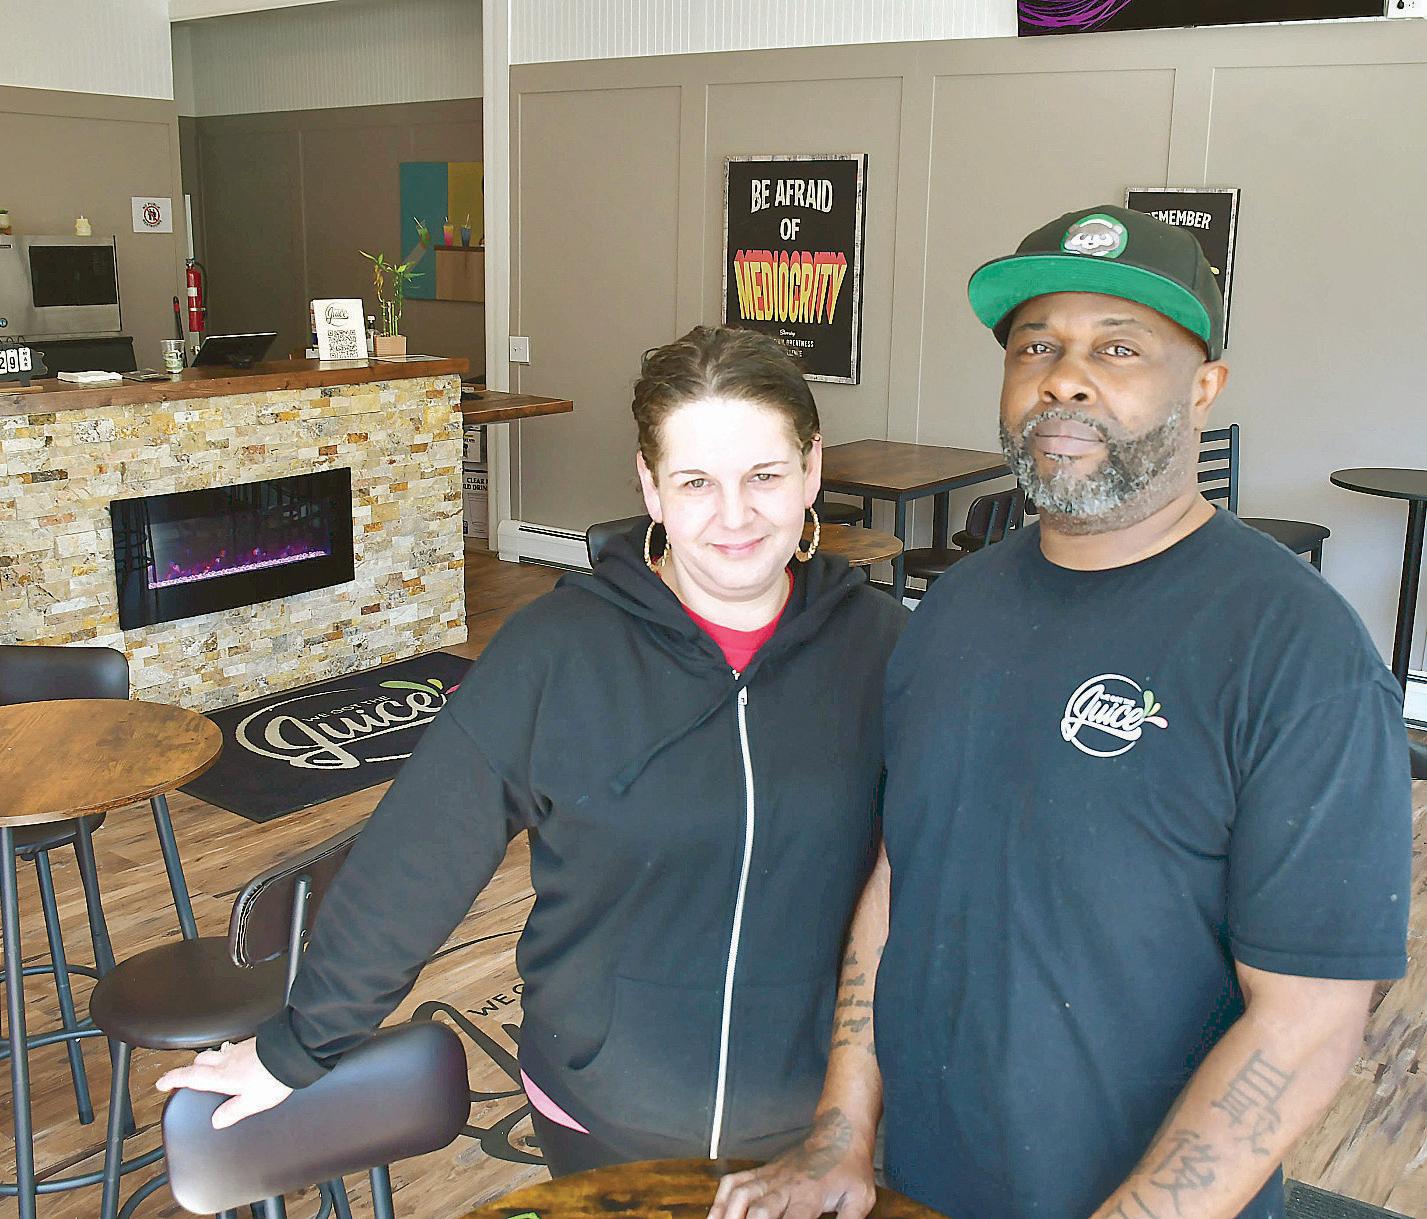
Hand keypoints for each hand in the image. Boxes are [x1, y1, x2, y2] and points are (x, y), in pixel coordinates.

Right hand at [155, 1037, 293, 1128]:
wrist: (293, 1051)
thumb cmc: (274, 1076)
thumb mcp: (252, 1102)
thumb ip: (232, 1112)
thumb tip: (217, 1121)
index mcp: (223, 1076)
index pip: (190, 1077)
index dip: (173, 1080)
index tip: (161, 1083)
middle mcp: (228, 1060)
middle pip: (199, 1061)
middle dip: (188, 1069)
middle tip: (183, 1078)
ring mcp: (240, 1049)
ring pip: (214, 1052)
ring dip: (206, 1060)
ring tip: (207, 1070)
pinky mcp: (252, 1043)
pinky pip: (231, 1048)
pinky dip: (225, 1055)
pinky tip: (234, 1061)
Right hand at [709, 1109, 875, 1218]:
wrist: (839, 1132)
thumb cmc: (851, 1168)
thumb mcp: (860, 1199)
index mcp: (809, 1196)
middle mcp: (785, 1185)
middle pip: (759, 1211)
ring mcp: (770, 1176)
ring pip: (740, 1194)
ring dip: (727, 1215)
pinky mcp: (763, 1171)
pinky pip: (734, 1181)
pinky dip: (720, 1199)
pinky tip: (715, 1215)